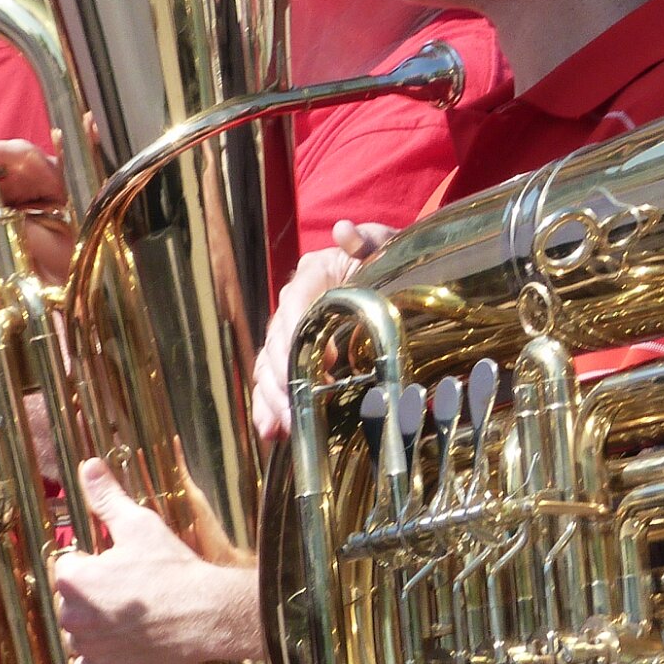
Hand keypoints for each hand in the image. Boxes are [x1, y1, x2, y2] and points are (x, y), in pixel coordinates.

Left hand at [53, 459, 263, 663]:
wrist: (206, 614)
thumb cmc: (173, 568)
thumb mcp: (140, 524)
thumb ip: (107, 497)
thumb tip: (88, 465)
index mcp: (73, 578)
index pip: (67, 565)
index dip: (94, 562)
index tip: (121, 565)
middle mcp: (71, 614)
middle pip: (71, 601)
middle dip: (94, 595)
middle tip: (132, 591)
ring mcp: (86, 647)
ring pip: (79, 633)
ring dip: (96, 627)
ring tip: (133, 617)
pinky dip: (100, 657)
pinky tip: (126, 643)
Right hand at [249, 221, 397, 440]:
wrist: (393, 273)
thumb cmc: (388, 257)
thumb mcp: (384, 244)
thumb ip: (368, 239)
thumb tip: (345, 232)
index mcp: (312, 276)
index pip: (294, 305)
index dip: (298, 335)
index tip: (320, 365)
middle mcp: (294, 304)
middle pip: (276, 342)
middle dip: (282, 378)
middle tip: (296, 409)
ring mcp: (293, 331)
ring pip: (269, 365)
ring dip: (272, 397)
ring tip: (282, 427)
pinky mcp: (298, 353)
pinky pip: (275, 379)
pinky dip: (270, 405)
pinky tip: (271, 431)